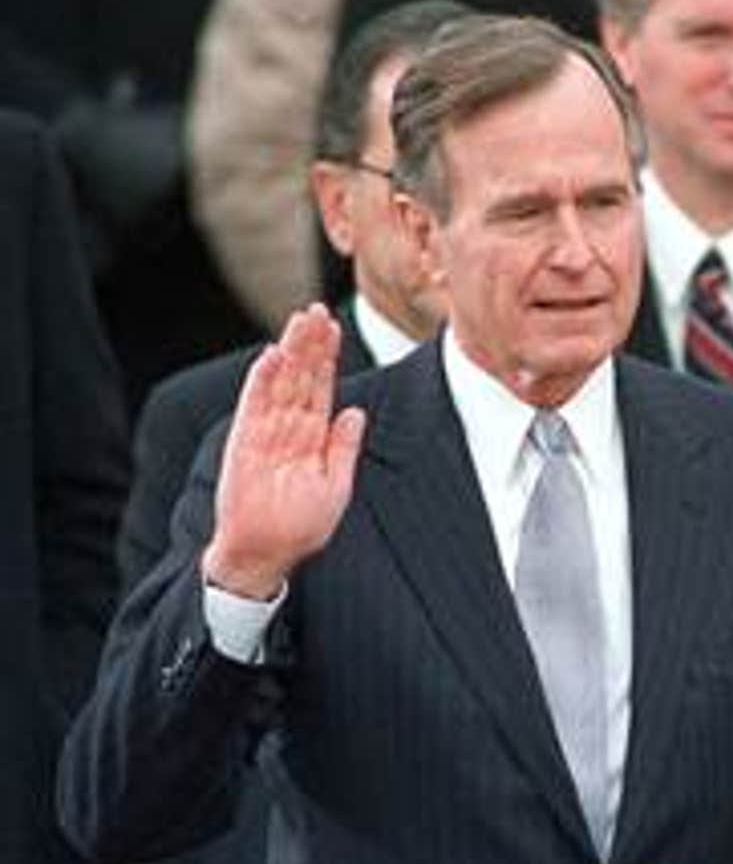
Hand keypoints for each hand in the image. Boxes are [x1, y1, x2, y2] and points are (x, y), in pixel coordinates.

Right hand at [201, 304, 365, 597]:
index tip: (335, 326)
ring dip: (289, 352)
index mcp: (313, 437)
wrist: (264, 554)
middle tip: (317, 309)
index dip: (328, 357)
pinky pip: (254, 407)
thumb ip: (344, 448)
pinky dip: (261, 382)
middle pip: (301, 377)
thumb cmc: (301, 527)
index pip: (321, 387)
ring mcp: (265, 433)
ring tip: (299, 321)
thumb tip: (356, 411)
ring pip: (280, 384)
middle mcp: (289, 429)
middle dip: (310, 344)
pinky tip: (271, 357)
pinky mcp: (244, 443)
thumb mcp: (336, 486)